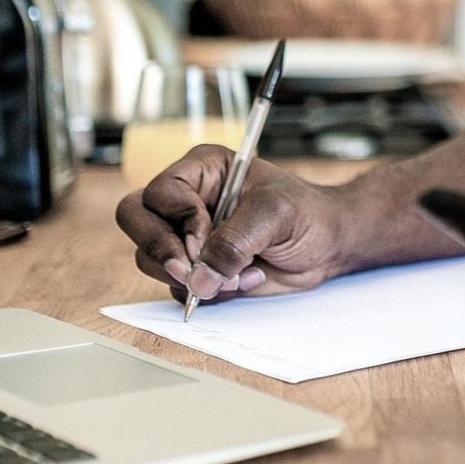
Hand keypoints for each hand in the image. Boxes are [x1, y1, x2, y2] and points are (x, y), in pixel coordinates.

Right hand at [114, 146, 347, 305]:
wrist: (328, 245)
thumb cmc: (307, 213)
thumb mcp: (276, 213)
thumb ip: (235, 240)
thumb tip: (200, 277)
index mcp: (202, 170)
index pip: (160, 192)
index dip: (178, 219)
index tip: (203, 238)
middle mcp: (187, 201)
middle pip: (136, 220)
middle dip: (161, 250)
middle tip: (190, 272)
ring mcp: (186, 236)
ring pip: (150, 259)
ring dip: (192, 277)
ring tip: (241, 272)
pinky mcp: (196, 268)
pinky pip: (177, 287)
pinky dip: (208, 293)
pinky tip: (246, 280)